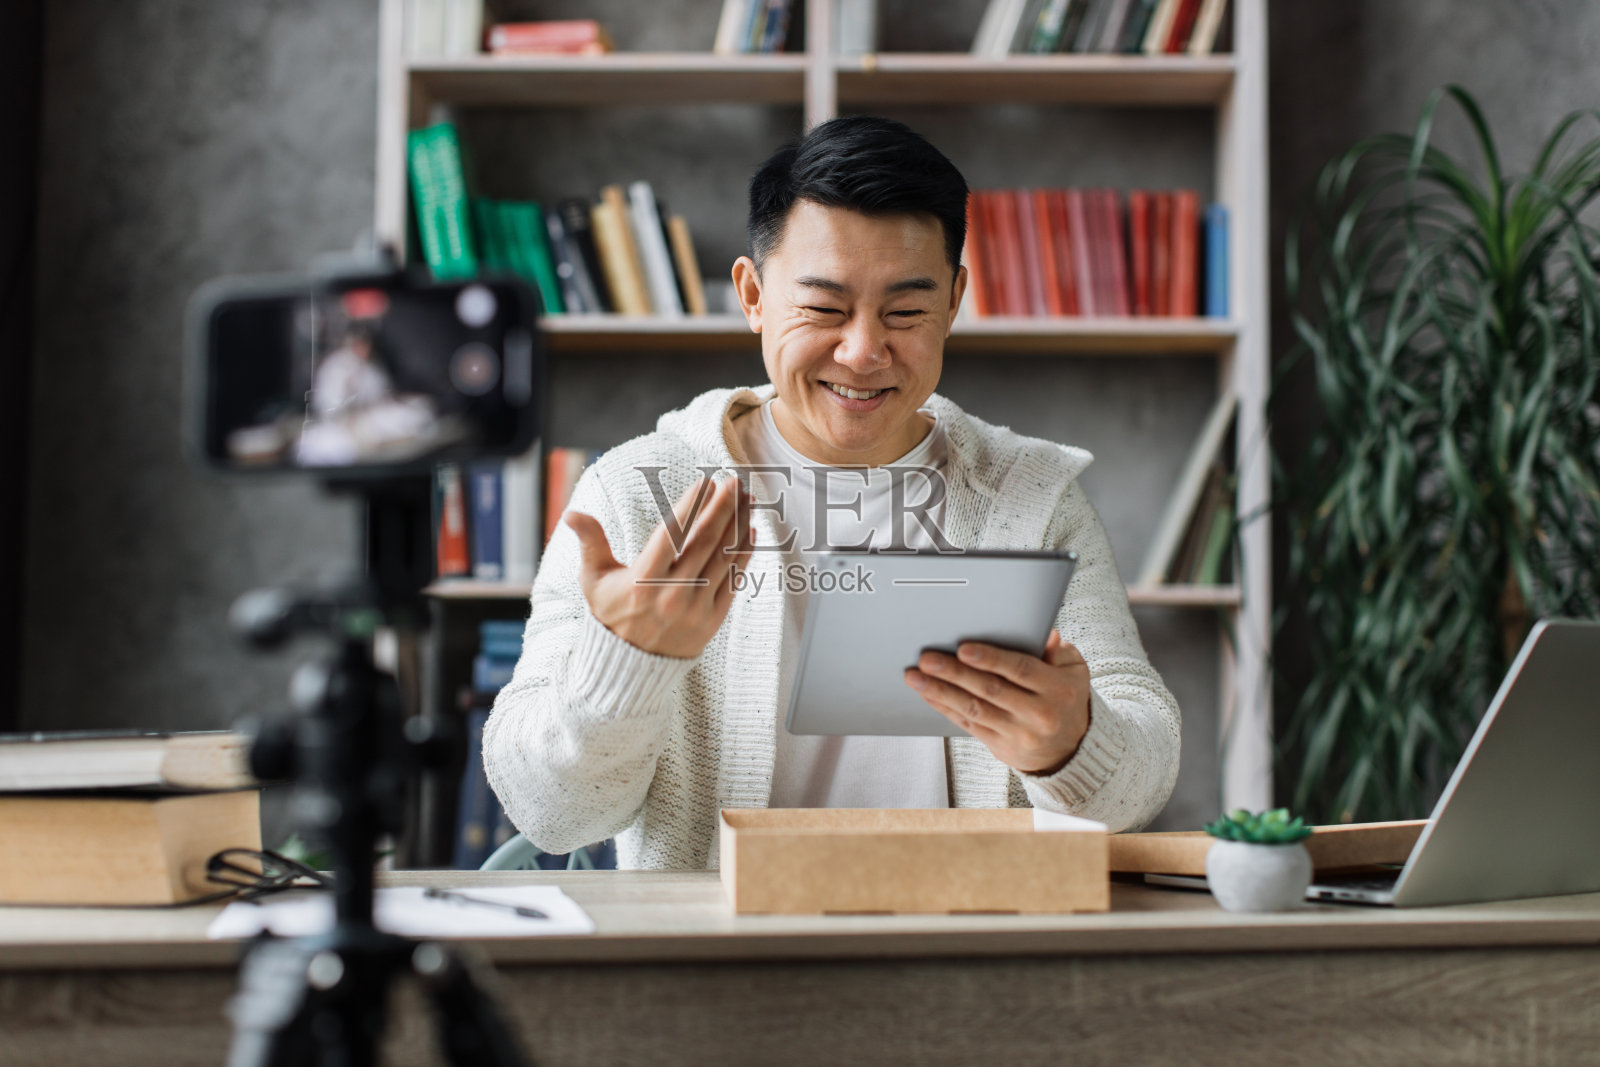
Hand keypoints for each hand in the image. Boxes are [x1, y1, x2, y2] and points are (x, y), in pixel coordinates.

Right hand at [566, 476, 752, 658]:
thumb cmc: (612, 615)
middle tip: (734, 482)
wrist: (630, 667)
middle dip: (722, 508)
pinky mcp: (713, 619)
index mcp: (642, 580)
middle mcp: (672, 593)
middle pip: (704, 542)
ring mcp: (696, 607)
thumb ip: (591, 543)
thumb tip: (571, 513)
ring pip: (724, 558)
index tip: (705, 482)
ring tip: (747, 499)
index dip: (690, 507)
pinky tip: (750, 530)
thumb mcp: (594, 580)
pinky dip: (744, 554)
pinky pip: (734, 579)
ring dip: (738, 525)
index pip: (671, 535)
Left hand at [903, 631, 1090, 774]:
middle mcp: (1038, 713)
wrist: (1070, 749)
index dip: (990, 659)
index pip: (1020, 670)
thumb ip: (1058, 651)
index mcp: (1057, 689)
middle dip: (954, 673)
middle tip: (927, 659)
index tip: (963, 648)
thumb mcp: (1073, 671)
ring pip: (974, 709)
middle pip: (990, 690)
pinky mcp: (1000, 746)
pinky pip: (968, 724)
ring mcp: (1018, 732)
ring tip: (916, 677)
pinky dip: (946, 708)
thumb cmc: (1066, 698)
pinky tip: (928, 694)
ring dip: (941, 692)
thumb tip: (1046, 634)